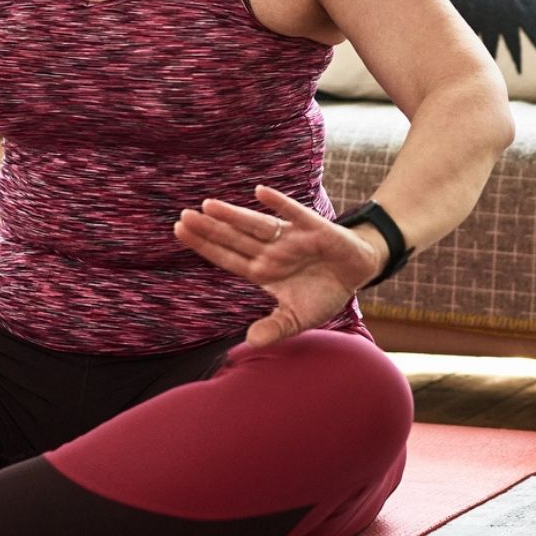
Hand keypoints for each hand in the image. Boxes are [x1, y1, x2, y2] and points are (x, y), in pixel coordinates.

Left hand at [175, 183, 385, 349]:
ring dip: (234, 216)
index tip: (180, 232)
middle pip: (235, 239)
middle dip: (210, 229)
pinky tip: (259, 193)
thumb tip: (250, 343)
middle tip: (183, 216)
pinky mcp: (313, 228)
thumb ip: (275, 328)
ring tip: (209, 205)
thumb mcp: (298, 318)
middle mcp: (271, 252)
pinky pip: (293, 213)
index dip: (205, 246)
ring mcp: (290, 238)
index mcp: (263, 271)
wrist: (356, 271)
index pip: (227, 258)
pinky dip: (278, 203)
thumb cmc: (322, 292)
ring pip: (256, 225)